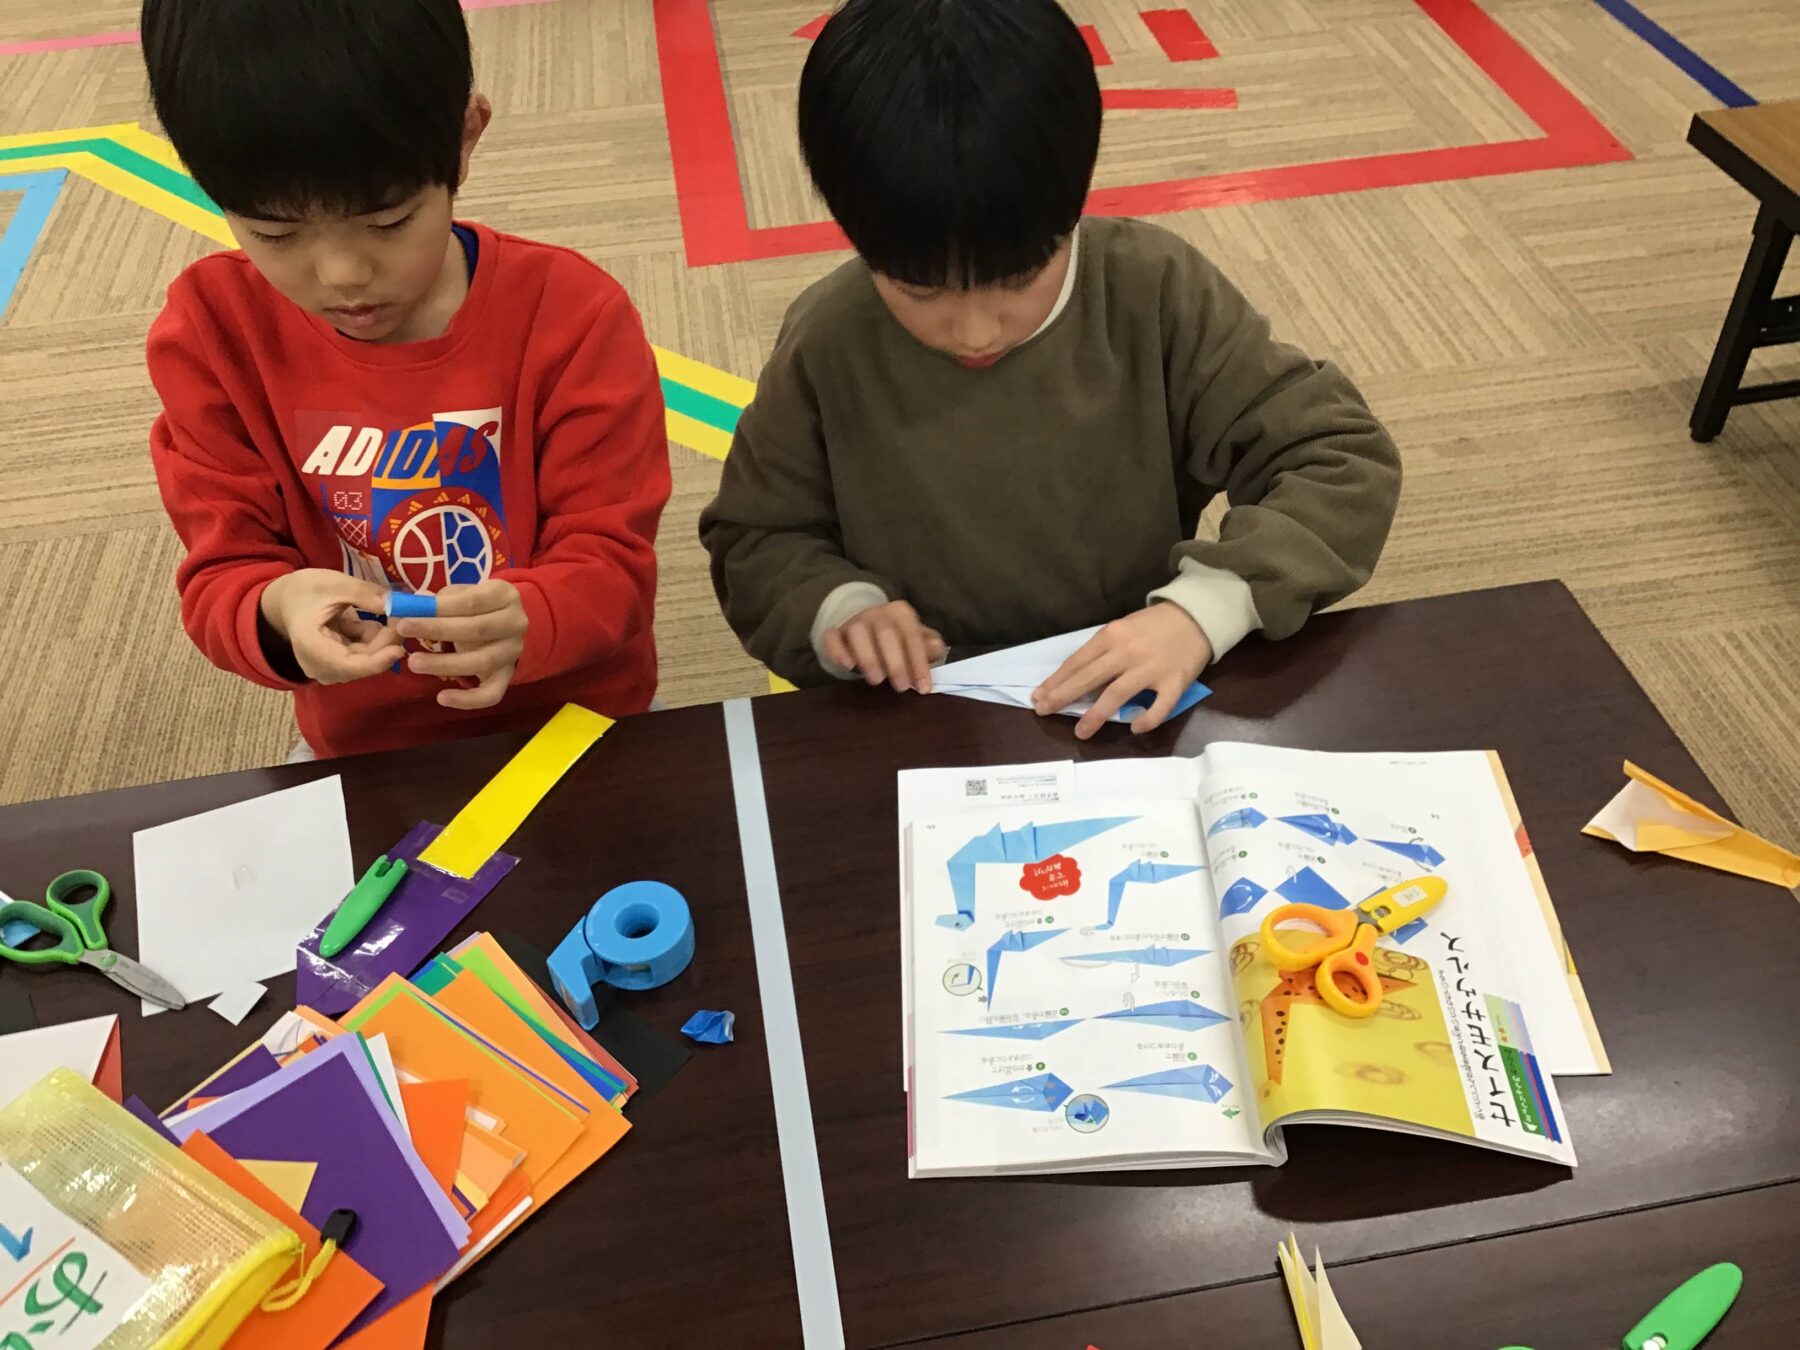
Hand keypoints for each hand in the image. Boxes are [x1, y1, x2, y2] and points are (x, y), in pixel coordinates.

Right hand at [260, 570, 403, 684]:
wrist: (287, 600)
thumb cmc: (305, 589)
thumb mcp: (333, 583)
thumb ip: (364, 593)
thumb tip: (395, 604)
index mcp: (310, 646)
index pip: (347, 665)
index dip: (377, 661)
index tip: (399, 648)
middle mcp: (319, 665)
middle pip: (361, 662)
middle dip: (386, 641)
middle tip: (404, 616)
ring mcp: (328, 667)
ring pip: (366, 659)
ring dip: (381, 638)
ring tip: (391, 613)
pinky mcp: (338, 665)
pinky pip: (363, 655)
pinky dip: (373, 638)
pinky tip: (375, 620)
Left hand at [394, 578, 527, 709]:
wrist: (503, 624)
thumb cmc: (475, 606)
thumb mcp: (459, 594)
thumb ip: (437, 601)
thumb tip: (409, 606)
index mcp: (504, 595)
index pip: (472, 601)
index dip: (440, 608)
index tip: (409, 611)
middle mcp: (516, 623)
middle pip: (477, 629)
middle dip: (437, 630)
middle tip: (403, 630)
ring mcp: (513, 652)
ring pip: (482, 661)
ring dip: (445, 664)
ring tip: (414, 663)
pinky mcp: (508, 676)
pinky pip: (492, 694)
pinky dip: (468, 700)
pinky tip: (442, 698)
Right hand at [820, 600, 946, 692]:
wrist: (866, 629)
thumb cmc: (897, 640)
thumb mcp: (916, 641)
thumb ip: (928, 645)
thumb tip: (936, 648)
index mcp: (901, 613)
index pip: (912, 635)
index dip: (919, 662)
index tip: (923, 687)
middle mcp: (877, 613)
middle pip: (887, 633)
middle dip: (896, 663)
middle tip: (901, 687)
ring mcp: (854, 621)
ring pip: (858, 633)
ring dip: (869, 658)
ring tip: (877, 680)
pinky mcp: (836, 633)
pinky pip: (832, 637)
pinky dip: (837, 650)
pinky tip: (847, 665)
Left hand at [1033, 604, 1211, 739]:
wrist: (1196, 616)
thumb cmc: (1153, 624)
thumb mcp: (1122, 628)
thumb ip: (1102, 650)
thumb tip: (1075, 677)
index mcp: (1111, 636)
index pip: (1077, 662)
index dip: (1056, 681)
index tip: (1039, 696)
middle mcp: (1127, 652)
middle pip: (1089, 679)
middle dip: (1063, 697)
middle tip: (1044, 712)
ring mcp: (1151, 668)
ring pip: (1117, 694)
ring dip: (1096, 715)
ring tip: (1081, 732)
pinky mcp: (1175, 682)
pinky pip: (1160, 706)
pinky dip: (1147, 719)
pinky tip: (1134, 728)